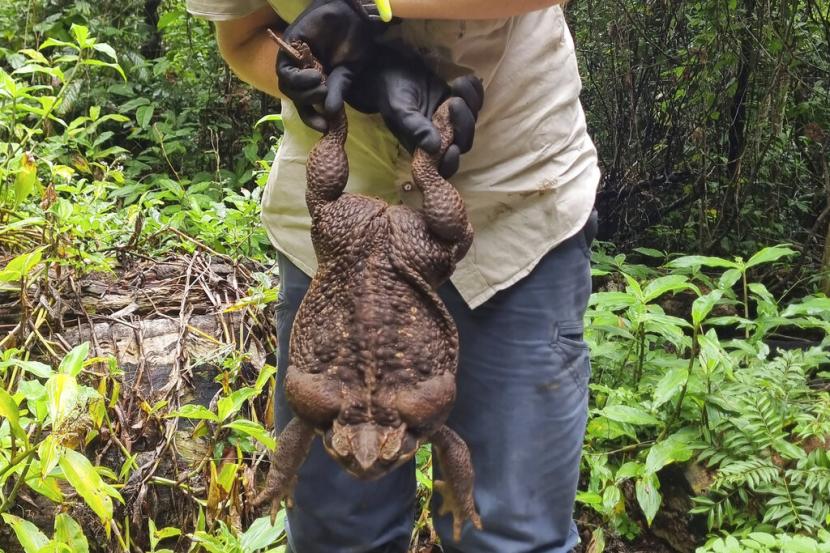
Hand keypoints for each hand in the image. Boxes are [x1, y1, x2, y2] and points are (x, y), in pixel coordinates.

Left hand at [277, 0, 377, 130]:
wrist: (353, 15)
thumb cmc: (354, 42)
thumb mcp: (348, 72)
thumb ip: (337, 91)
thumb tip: (331, 114)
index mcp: (316, 80)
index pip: (307, 104)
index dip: (312, 118)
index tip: (324, 127)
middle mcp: (303, 72)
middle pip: (295, 97)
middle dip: (308, 104)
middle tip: (324, 96)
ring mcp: (294, 60)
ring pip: (287, 87)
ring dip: (303, 92)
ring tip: (321, 84)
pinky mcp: (289, 47)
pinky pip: (284, 72)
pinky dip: (297, 79)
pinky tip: (314, 75)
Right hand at [348, 47, 484, 177]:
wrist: (392, 70)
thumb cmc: (392, 94)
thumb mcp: (400, 112)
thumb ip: (416, 129)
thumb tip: (435, 148)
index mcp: (424, 147)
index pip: (443, 166)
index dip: (451, 162)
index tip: (453, 148)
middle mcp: (441, 137)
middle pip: (464, 142)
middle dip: (464, 124)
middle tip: (454, 102)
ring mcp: (452, 120)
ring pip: (472, 120)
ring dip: (471, 103)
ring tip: (457, 84)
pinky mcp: (459, 102)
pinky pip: (476, 101)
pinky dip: (475, 91)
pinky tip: (465, 79)